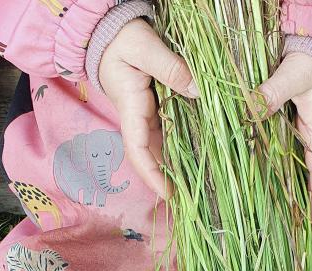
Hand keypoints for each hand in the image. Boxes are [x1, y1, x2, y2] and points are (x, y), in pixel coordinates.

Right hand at [100, 19, 197, 198]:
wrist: (108, 33)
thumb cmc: (121, 39)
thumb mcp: (144, 47)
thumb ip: (170, 68)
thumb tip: (197, 90)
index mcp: (131, 108)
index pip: (138, 150)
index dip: (152, 175)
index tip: (168, 193)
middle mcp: (137, 117)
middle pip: (152, 156)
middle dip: (170, 178)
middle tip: (196, 196)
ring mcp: (145, 114)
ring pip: (163, 145)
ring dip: (178, 163)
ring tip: (203, 180)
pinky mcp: (154, 107)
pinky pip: (170, 130)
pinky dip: (184, 143)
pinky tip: (203, 151)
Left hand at [257, 52, 311, 221]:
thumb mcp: (293, 78)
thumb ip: (271, 94)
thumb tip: (249, 110)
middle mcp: (310, 132)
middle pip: (308, 171)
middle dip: (303, 196)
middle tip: (291, 221)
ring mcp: (301, 126)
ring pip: (295, 159)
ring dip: (289, 180)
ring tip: (275, 203)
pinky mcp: (291, 116)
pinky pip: (284, 143)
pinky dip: (276, 158)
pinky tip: (261, 168)